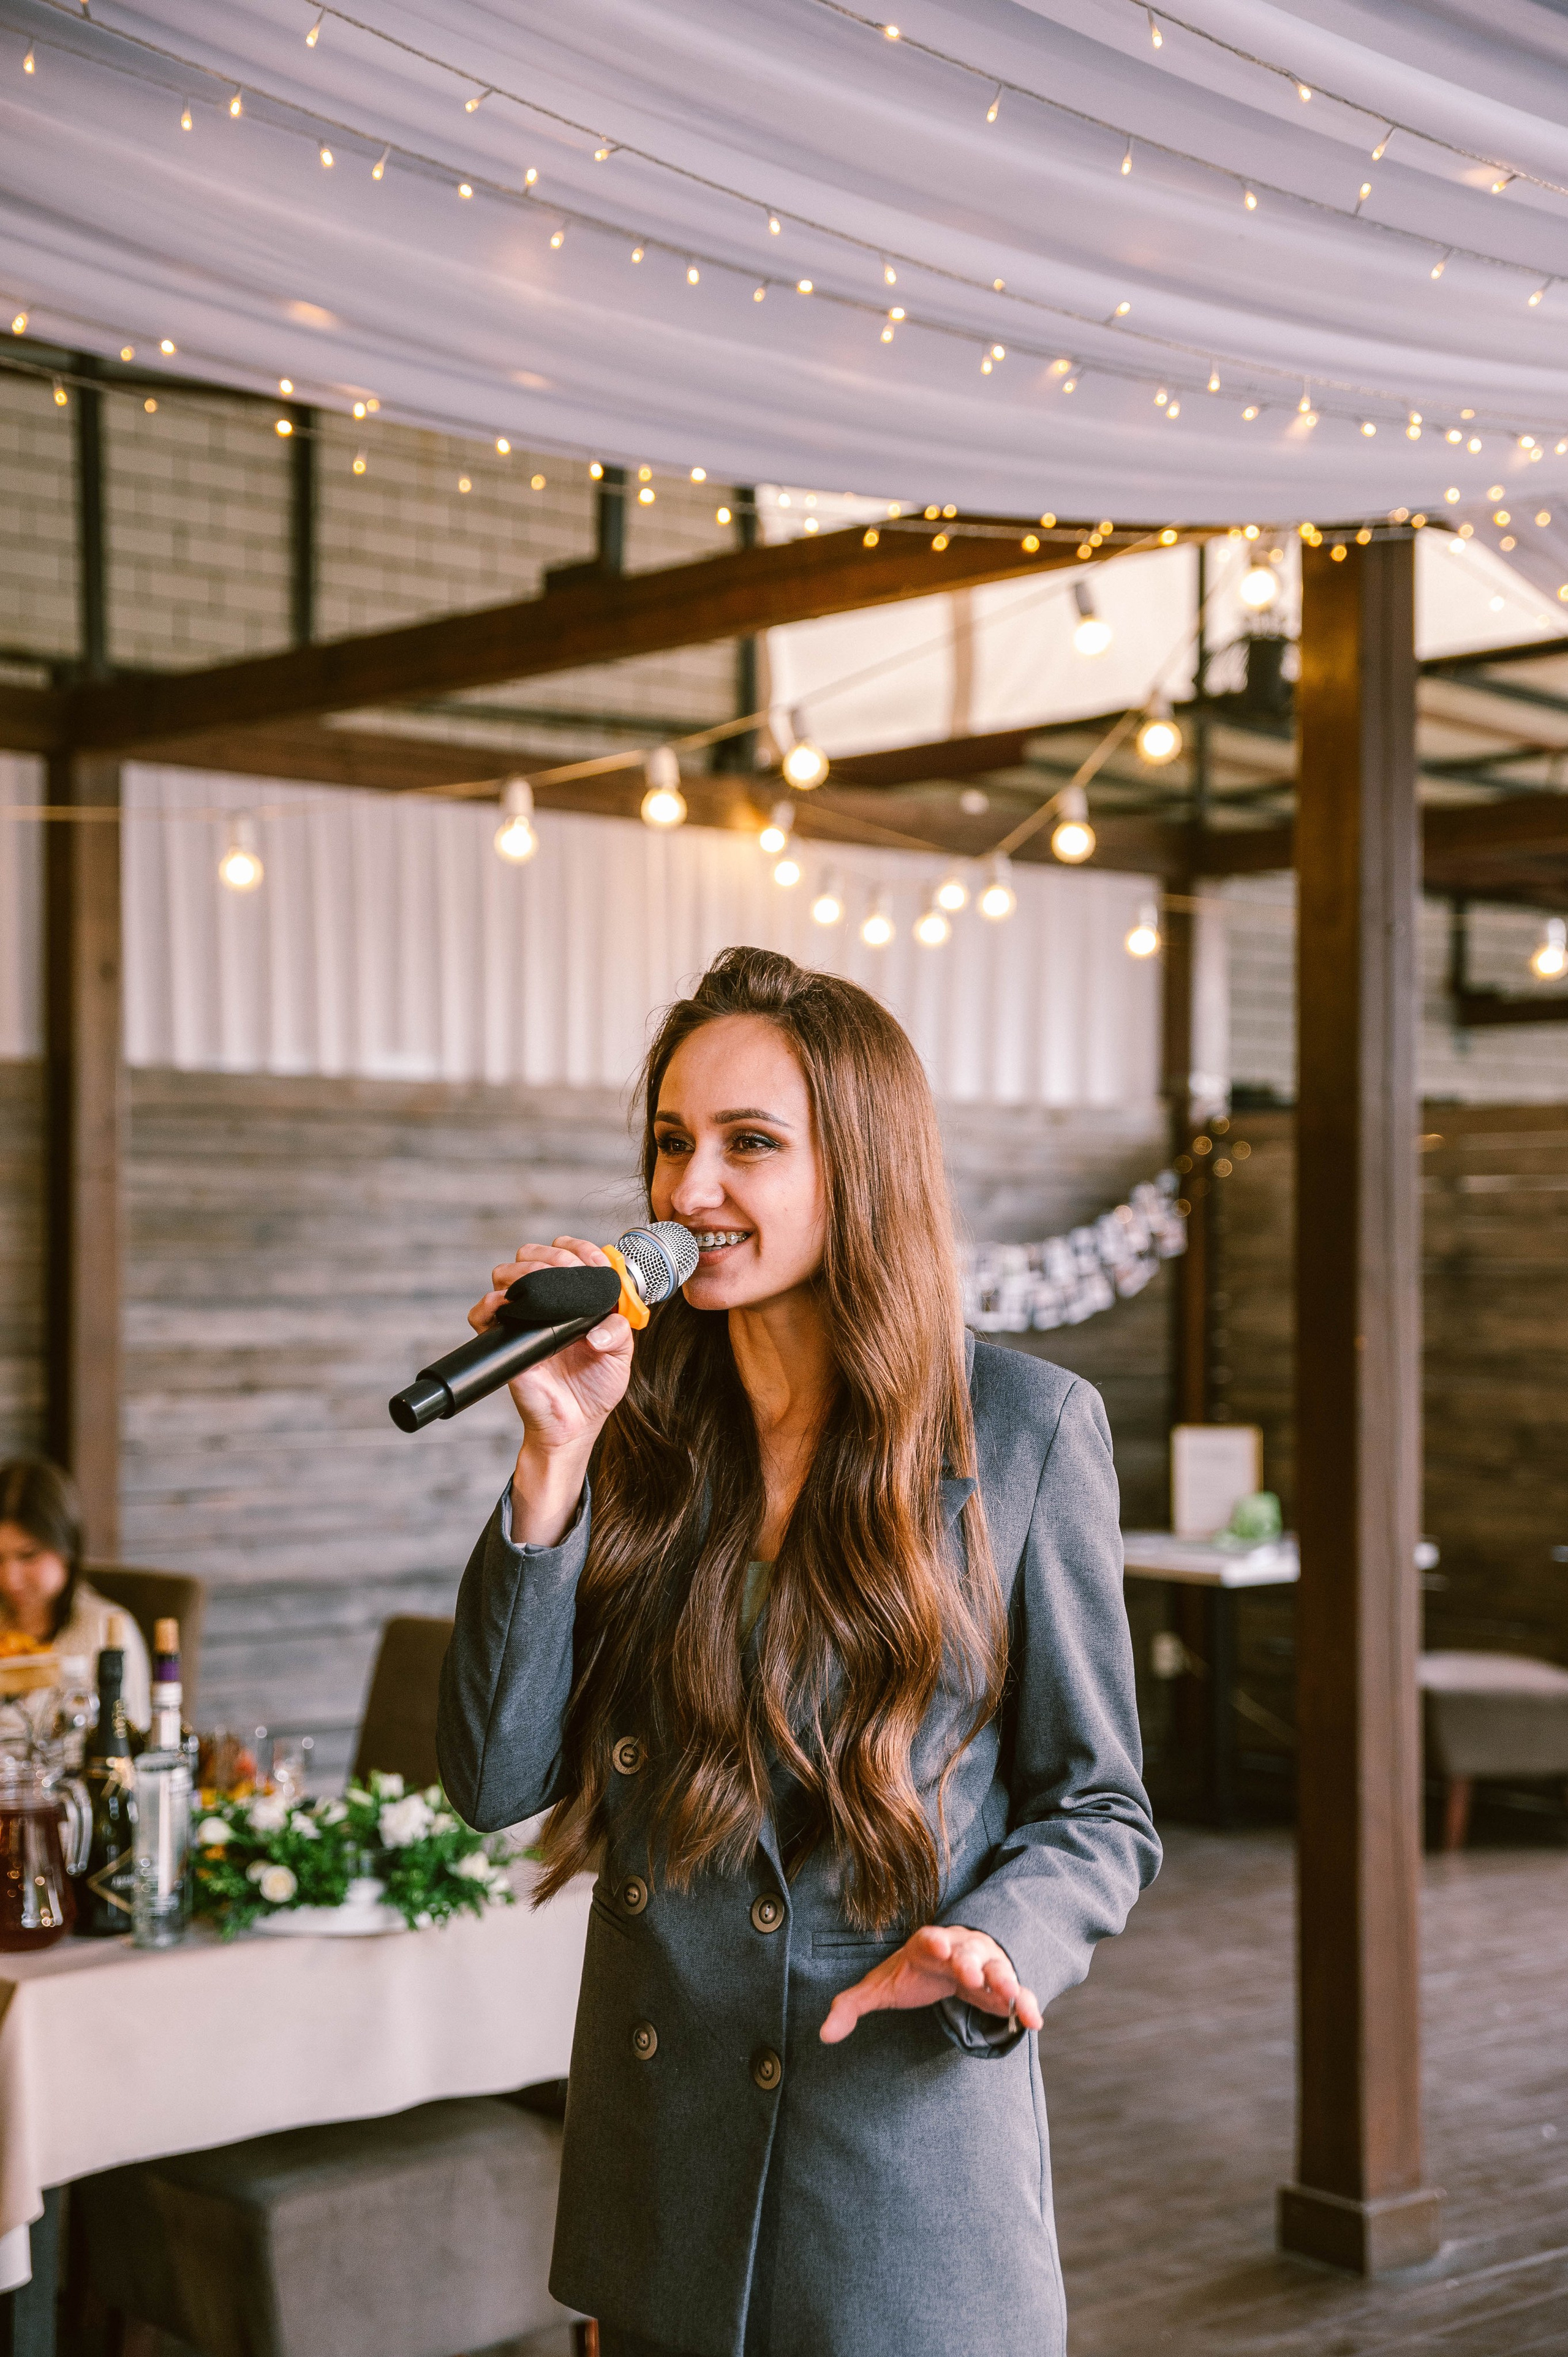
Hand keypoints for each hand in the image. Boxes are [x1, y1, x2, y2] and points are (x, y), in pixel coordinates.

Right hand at [469, 1237, 633, 1544]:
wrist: (572, 1427)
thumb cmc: (595, 1390)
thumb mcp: (620, 1357)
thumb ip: (618, 1332)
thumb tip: (594, 1332)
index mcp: (579, 1300)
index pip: (573, 1255)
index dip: (579, 1247)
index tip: (586, 1256)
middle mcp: (550, 1304)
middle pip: (535, 1255)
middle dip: (548, 1255)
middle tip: (562, 1273)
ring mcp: (525, 1318)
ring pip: (506, 1274)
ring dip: (519, 1271)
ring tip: (532, 1286)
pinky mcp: (504, 1339)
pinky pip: (483, 1314)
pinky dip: (488, 1305)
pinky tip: (503, 1307)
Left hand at [819, 1924, 1042, 2045]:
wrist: (948, 1961)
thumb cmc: (912, 1973)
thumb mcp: (881, 1987)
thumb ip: (852, 2006)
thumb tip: (824, 2035)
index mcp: (927, 1945)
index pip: (928, 1939)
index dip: (934, 1941)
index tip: (937, 1945)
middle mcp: (959, 1948)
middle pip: (966, 1951)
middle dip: (969, 1962)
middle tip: (972, 1975)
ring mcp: (984, 1964)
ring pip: (997, 1967)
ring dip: (1003, 1979)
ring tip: (1011, 1997)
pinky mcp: (1002, 1984)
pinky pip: (1017, 1991)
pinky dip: (1025, 2003)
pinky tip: (1034, 2021)